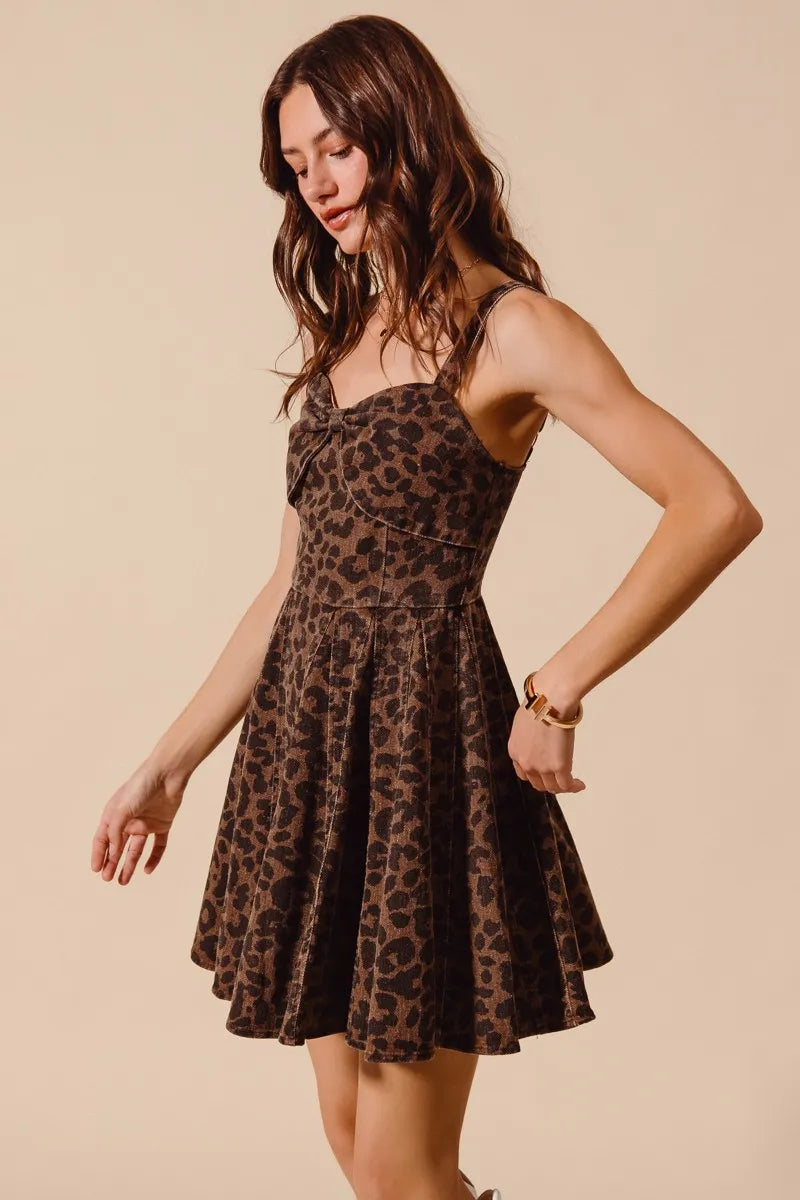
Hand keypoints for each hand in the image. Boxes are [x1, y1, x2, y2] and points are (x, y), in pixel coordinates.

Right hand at [90, 760, 187, 883]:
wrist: (167, 774)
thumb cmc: (140, 787)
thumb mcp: (121, 810)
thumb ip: (115, 833)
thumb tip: (113, 853)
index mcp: (114, 814)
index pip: (102, 838)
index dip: (98, 854)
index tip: (96, 870)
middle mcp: (128, 820)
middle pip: (118, 847)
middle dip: (111, 863)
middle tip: (108, 879)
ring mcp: (145, 823)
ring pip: (135, 849)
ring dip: (129, 865)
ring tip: (123, 881)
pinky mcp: (163, 824)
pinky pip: (158, 846)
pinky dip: (154, 858)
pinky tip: (148, 870)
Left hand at [507, 703, 585, 793]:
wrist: (550, 701)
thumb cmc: (539, 703)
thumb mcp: (524, 722)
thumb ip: (529, 735)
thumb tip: (539, 733)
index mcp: (515, 751)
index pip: (523, 773)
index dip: (535, 775)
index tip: (544, 772)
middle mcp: (526, 763)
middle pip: (537, 783)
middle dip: (549, 783)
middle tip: (559, 778)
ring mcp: (542, 767)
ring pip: (553, 787)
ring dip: (562, 787)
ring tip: (572, 782)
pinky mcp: (559, 767)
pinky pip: (567, 785)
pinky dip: (574, 787)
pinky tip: (580, 784)